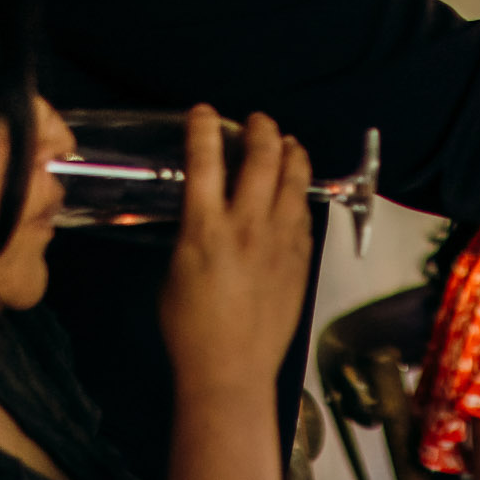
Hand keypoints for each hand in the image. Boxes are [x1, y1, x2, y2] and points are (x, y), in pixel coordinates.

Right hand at [160, 106, 313, 397]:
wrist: (231, 367)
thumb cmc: (189, 327)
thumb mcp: (176, 271)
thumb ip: (194, 234)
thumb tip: (206, 214)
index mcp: (205, 228)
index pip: (204, 162)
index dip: (204, 129)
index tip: (204, 111)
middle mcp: (248, 225)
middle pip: (262, 158)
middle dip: (261, 129)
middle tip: (257, 121)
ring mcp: (281, 239)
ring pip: (295, 178)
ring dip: (291, 152)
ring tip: (286, 142)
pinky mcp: (303, 255)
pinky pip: (303, 212)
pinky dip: (297, 193)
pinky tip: (294, 191)